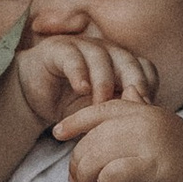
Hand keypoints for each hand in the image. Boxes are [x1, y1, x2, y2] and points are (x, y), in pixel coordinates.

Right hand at [15, 18, 154, 131]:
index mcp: (121, 65)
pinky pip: (72, 57)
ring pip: (100, 57)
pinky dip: (79, 73)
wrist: (34, 98)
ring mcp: (82, 48)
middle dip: (134, 81)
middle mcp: (106, 52)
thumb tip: (146, 133)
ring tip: (101, 103)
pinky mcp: (59, 50)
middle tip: (133, 104)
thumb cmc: (71, 105)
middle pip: (128, 60)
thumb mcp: (100, 114)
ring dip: (103, 81)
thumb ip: (120, 115)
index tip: (147, 108)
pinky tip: (81, 89)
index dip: (148, 86)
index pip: (145, 68)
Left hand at [51, 97, 182, 181]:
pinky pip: (111, 174)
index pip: (103, 109)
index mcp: (147, 111)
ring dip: (88, 176)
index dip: (76, 120)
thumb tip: (129, 92)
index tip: (57, 132)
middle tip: (77, 181)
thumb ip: (142, 114)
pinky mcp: (152, 168)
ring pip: (97, 155)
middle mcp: (147, 121)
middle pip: (94, 137)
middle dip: (78, 161)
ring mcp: (150, 143)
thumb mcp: (162, 130)